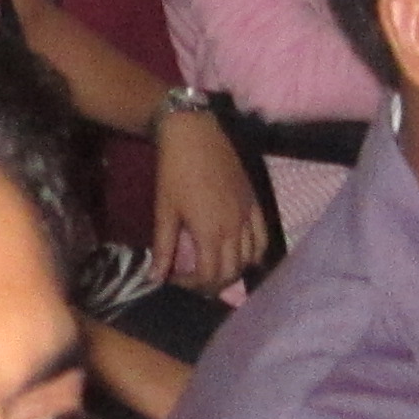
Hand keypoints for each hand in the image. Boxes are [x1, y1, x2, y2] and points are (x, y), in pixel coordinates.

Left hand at [149, 105, 268, 290]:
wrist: (195, 133)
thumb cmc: (174, 170)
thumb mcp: (164, 210)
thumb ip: (163, 247)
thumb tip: (155, 278)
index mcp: (210, 232)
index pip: (209, 275)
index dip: (192, 286)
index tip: (176, 281)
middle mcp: (235, 228)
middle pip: (232, 272)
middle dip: (213, 284)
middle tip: (194, 282)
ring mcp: (248, 215)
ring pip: (251, 258)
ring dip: (234, 271)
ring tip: (215, 270)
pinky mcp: (255, 202)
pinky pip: (262, 237)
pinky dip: (254, 253)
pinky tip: (240, 255)